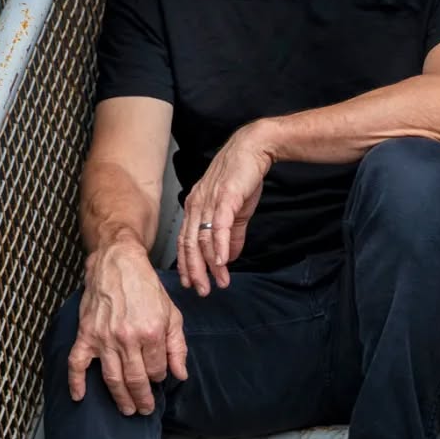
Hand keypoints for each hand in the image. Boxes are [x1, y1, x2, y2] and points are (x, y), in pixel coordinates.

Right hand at [67, 239, 187, 415]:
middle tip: (145, 410)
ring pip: (111, 378)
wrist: (118, 266)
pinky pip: (77, 364)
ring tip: (128, 410)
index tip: (158, 379)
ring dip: (120, 398)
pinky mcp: (86, 335)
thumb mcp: (172, 314)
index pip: (156, 369)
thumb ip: (177, 346)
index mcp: (151, 332)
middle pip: (135, 379)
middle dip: (142, 398)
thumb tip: (180, 375)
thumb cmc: (148, 289)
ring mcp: (104, 339)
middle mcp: (127, 338)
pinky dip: (76, 382)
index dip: (159, 378)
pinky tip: (80, 397)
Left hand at [178, 122, 271, 293]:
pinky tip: (224, 261)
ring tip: (218, 281)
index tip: (192, 282)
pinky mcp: (225, 197)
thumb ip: (232, 234)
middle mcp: (196, 205)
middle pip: (190, 244)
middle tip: (201, 290)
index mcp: (194, 206)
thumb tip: (230, 257)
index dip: (188, 264)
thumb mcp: (236, 210)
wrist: (254, 148)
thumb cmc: (243, 175)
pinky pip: (219, 226)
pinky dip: (220, 245)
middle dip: (195, 271)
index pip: (185, 241)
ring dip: (210, 264)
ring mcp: (208, 201)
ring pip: (203, 239)